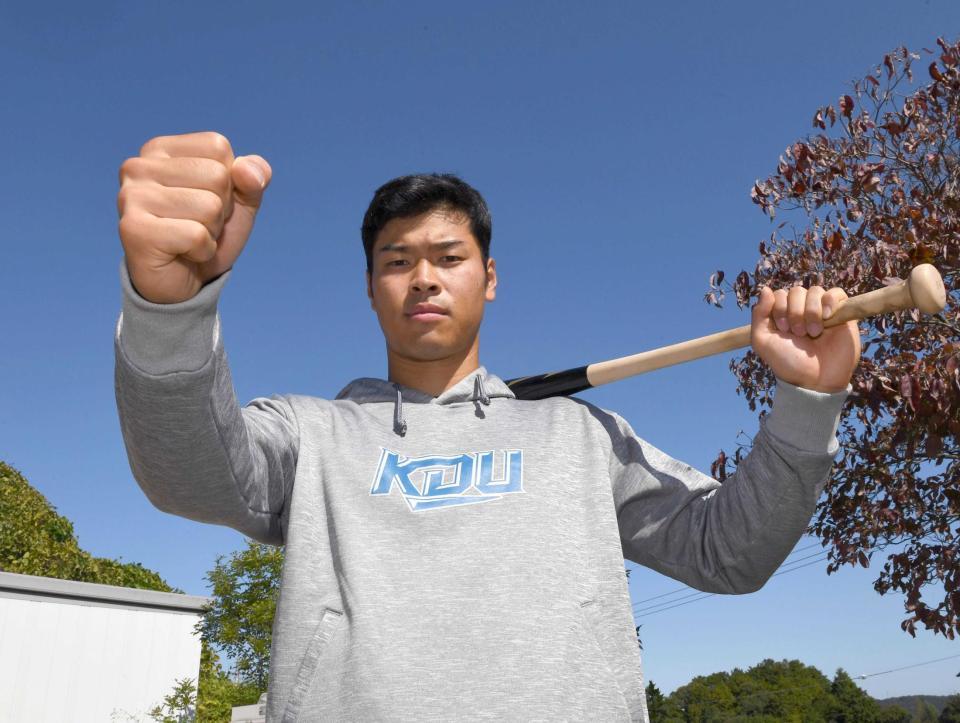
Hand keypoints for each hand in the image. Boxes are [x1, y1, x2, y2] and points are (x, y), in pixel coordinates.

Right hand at [117, 131, 271, 303]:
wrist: (184, 284)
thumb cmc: (207, 234)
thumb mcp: (240, 202)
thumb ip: (253, 177)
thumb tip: (246, 170)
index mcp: (160, 149)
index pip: (218, 146)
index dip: (228, 182)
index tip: (205, 202)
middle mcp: (138, 166)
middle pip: (217, 175)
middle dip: (221, 209)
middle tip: (198, 225)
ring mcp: (131, 197)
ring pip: (209, 206)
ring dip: (211, 232)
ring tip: (189, 239)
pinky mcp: (133, 229)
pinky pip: (196, 235)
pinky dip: (202, 251)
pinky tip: (183, 254)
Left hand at [750, 284, 861, 392]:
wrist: (815, 380)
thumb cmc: (788, 362)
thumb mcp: (763, 341)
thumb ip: (759, 315)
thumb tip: (765, 289)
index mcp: (782, 314)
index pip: (779, 294)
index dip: (779, 308)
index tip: (783, 330)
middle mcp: (801, 309)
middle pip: (796, 291)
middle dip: (795, 312)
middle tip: (799, 334)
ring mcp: (822, 310)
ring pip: (815, 291)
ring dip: (811, 311)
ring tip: (813, 333)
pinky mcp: (842, 314)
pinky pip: (837, 293)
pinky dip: (830, 301)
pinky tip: (827, 317)